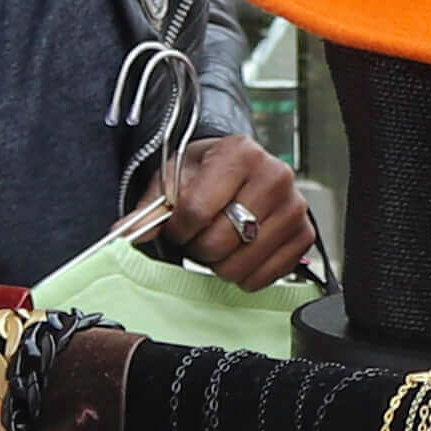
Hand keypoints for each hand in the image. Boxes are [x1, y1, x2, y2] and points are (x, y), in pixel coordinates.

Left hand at [152, 135, 315, 290]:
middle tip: (198, 235)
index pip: (195, 211)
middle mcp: (275, 176)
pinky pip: (265, 277)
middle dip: (197, 247)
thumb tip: (126, 233)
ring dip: (219, 264)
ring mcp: (294, 207)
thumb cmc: (204, 173)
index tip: (177, 224)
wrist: (238, 170)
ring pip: (239, 265)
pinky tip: (239, 253)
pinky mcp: (304, 235)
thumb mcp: (173, 179)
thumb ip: (150, 209)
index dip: (176, 227)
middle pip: (218, 241)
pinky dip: (244, 276)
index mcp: (240, 153)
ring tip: (219, 242)